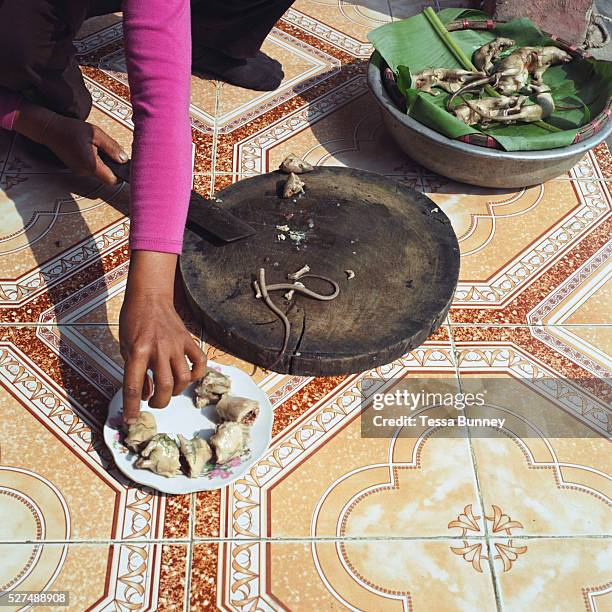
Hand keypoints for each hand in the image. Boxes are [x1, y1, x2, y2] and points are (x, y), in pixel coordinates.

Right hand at [13, 100, 127, 185]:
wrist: (50, 129)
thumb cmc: (71, 129)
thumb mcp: (96, 134)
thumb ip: (112, 148)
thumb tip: (124, 160)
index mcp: (91, 165)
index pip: (113, 180)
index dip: (121, 174)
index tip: (123, 163)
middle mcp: (85, 172)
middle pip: (107, 177)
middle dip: (113, 166)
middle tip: (111, 151)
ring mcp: (80, 172)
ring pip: (100, 173)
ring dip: (104, 163)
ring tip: (98, 147)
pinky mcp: (77, 169)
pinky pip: (93, 169)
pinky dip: (96, 162)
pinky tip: (91, 149)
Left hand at [119, 252, 206, 423]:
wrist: (150, 297)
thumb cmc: (133, 321)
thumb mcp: (126, 347)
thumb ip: (135, 372)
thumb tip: (145, 394)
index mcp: (137, 351)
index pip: (133, 387)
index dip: (132, 408)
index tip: (131, 421)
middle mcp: (157, 350)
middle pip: (164, 387)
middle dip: (159, 402)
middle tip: (154, 403)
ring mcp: (175, 345)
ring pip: (183, 378)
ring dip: (176, 391)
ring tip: (169, 390)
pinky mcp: (188, 340)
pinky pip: (200, 362)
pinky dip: (197, 374)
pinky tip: (188, 376)